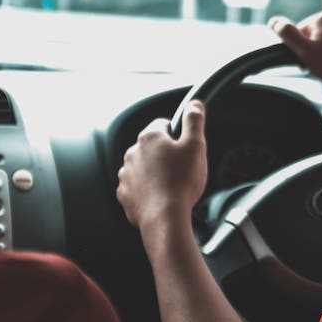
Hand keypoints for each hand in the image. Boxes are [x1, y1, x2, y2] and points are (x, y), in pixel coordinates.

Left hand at [116, 100, 206, 234]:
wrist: (165, 217)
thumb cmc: (181, 182)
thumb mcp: (196, 145)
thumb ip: (194, 120)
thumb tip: (194, 104)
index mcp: (150, 137)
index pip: (163, 124)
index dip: (177, 134)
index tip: (185, 146)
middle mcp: (133, 152)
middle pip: (153, 146)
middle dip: (166, 154)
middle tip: (182, 167)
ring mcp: (126, 174)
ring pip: (144, 166)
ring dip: (155, 171)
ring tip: (172, 184)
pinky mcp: (125, 194)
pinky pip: (137, 186)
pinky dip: (147, 189)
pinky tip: (161, 196)